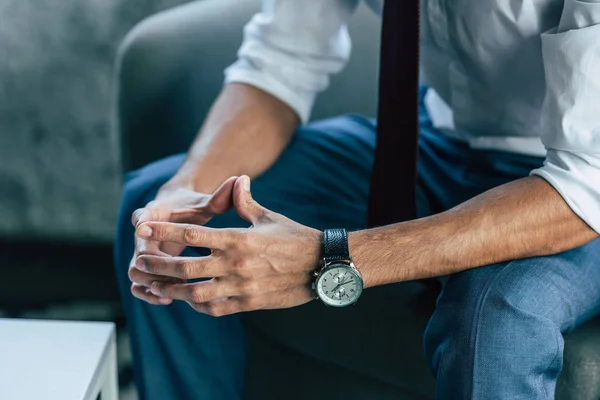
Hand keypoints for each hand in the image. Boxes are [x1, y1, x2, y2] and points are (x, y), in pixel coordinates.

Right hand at [129, 177, 237, 304]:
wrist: (177, 213)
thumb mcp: (205, 202)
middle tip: (178, 275)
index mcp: (154, 213)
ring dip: (152, 283)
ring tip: (173, 292)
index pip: (142, 218)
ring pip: (136, 272)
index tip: (148, 230)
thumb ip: (220, 196)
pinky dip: (150, 293)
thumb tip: (241, 180)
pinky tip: (168, 299)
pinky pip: (140, 285)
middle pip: (139, 252)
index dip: (145, 225)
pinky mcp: (146, 268)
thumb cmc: (193, 207)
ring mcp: (143, 253)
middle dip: (155, 266)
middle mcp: (142, 233)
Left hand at [133, 176, 322, 315]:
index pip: (192, 235)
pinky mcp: (249, 303)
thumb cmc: (296, 238)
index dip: (164, 232)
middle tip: (140, 263)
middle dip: (158, 267)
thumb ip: (246, 202)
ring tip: (156, 287)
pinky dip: (199, 305)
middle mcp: (235, 265)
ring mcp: (241, 287)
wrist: (322, 266)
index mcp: (237, 239)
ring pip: (196, 294)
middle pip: (186, 269)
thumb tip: (238, 180)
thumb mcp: (269, 217)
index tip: (143, 229)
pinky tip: (190, 301)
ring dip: (172, 291)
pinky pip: (216, 308)